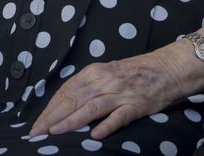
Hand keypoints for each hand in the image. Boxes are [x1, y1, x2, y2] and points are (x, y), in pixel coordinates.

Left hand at [28, 45, 194, 139]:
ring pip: (91, 107)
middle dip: (53, 117)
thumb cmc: (134, 72)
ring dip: (71, 121)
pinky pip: (118, 116)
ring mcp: (120, 93)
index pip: (66, 91)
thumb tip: (64, 104)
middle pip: (73, 99)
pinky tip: (94, 135)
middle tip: (37, 132)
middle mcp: (104, 81)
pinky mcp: (136, 104)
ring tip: (55, 132)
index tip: (37, 123)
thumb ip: (88, 86)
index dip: (50, 108)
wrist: (166, 68)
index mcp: (94, 72)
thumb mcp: (107, 72)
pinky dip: (106, 125)